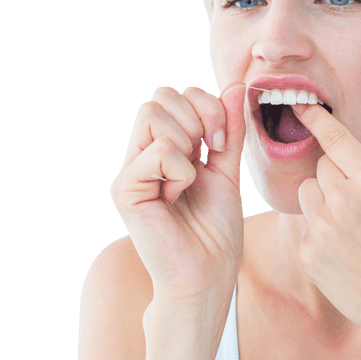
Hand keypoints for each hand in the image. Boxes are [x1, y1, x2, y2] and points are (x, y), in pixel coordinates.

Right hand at [109, 83, 247, 304]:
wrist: (207, 275)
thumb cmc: (215, 232)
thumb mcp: (228, 170)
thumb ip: (229, 130)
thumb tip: (235, 85)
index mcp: (166, 148)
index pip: (177, 94)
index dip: (208, 106)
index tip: (223, 142)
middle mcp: (143, 155)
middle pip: (161, 96)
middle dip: (198, 116)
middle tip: (209, 152)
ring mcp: (131, 171)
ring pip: (152, 113)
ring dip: (187, 140)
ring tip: (191, 176)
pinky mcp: (126, 189)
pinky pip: (157, 150)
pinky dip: (181, 170)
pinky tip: (177, 195)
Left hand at [292, 103, 360, 345]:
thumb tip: (352, 156)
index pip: (335, 139)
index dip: (315, 118)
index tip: (299, 104)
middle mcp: (345, 198)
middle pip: (321, 168)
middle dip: (335, 178)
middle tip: (358, 205)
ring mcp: (324, 226)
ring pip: (308, 194)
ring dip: (323, 202)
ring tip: (351, 230)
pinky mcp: (310, 253)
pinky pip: (308, 227)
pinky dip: (322, 235)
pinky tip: (346, 255)